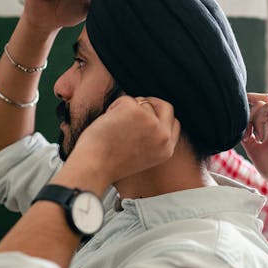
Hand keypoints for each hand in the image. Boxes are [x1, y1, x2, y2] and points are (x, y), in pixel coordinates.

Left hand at [66, 96, 180, 187]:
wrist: (94, 168)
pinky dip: (114, 107)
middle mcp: (163, 136)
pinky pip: (127, 99)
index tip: (146, 115)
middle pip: (165, 107)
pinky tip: (107, 124)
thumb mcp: (140, 156)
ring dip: (125, 109)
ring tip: (113, 128)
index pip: (174, 123)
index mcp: (166, 150)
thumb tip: (147, 114)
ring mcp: (151, 123)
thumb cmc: (108, 163)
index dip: (159, 116)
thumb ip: (150, 139)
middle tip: (133, 107)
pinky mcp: (136, 112)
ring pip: (142, 102)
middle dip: (151, 103)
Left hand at [241, 93, 267, 196]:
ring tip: (259, 135)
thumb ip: (247, 135)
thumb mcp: (253, 149)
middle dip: (251, 113)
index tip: (237, 108)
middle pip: (264, 102)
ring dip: (260, 115)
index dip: (249, 103)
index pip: (260, 106)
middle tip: (249, 133)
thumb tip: (238, 123)